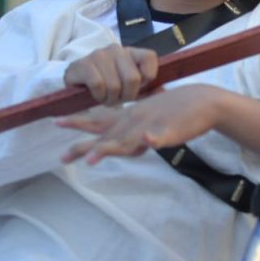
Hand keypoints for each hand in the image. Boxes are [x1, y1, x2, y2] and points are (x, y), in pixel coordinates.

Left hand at [58, 85, 225, 164]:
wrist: (203, 101)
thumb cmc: (174, 112)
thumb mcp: (148, 122)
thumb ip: (133, 134)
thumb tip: (124, 146)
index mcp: (128, 119)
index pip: (98, 122)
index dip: (77, 122)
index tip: (56, 122)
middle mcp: (134, 122)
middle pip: (105, 136)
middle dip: (84, 147)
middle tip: (62, 158)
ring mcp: (150, 126)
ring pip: (127, 140)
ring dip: (109, 148)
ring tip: (92, 159)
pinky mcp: (170, 131)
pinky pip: (161, 136)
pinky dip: (153, 138)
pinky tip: (148, 140)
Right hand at [64, 45, 158, 104]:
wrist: (76, 78)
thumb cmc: (107, 82)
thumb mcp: (128, 83)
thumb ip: (146, 88)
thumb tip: (163, 92)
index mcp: (131, 52)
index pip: (150, 57)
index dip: (149, 77)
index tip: (139, 87)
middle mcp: (116, 50)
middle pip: (133, 78)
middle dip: (127, 96)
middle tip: (119, 99)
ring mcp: (99, 55)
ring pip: (114, 85)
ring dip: (111, 99)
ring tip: (106, 99)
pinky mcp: (84, 64)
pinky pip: (98, 85)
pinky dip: (99, 96)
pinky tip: (97, 96)